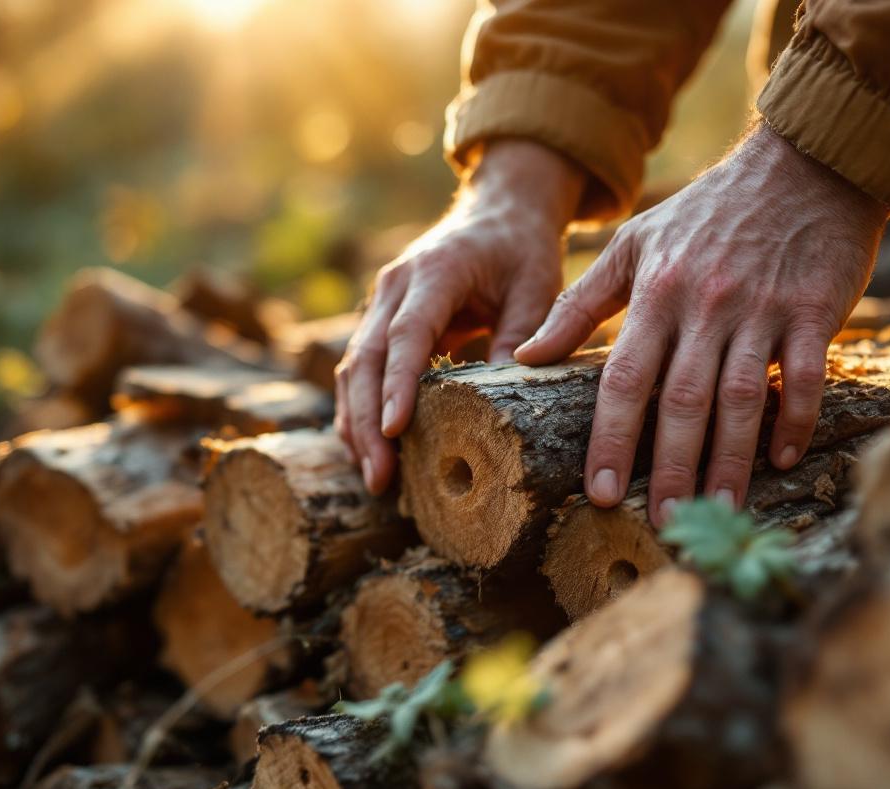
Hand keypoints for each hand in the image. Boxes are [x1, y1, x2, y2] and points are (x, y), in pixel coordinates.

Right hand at [336, 139, 585, 493]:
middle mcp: (395, 285)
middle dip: (367, 422)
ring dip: (357, 424)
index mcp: (435, 272)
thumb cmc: (523, 249)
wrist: (500, 209)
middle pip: (365, 359)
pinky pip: (360, 369)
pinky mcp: (381, 320)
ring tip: (375, 479)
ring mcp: (381, 302)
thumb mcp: (537, 288)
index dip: (397, 384)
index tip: (395, 430)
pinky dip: (361, 410)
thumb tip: (503, 404)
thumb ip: (520, 336)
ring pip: (352, 368)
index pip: (406, 335)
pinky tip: (370, 451)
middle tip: (380, 477)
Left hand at [516, 123, 888, 522]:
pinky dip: (796, 420)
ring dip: (729, 461)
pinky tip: (781, 459)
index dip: (612, 439)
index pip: (624, 379)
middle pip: (681, 401)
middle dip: (670, 467)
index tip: (601, 493)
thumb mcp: (635, 243)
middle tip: (662, 523)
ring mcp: (762, 309)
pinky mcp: (815, 309)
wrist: (804, 162)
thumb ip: (579, 302)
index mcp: (656, 292)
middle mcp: (705, 305)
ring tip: (718, 511)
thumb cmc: (708, 210)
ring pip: (742, 399)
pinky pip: (807, 376)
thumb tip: (524, 356)